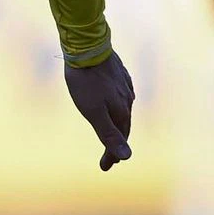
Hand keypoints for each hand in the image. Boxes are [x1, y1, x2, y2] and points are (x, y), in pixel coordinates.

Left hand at [64, 53, 135, 169]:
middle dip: (116, 143)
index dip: (112, 155)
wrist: (87, 46)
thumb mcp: (93, 111)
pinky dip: (117, 108)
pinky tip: (113, 106)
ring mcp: (124, 86)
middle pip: (123, 127)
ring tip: (110, 133)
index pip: (120, 140)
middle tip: (108, 158)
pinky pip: (121, 97)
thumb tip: (126, 157)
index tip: (105, 168)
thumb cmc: (86, 81)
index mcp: (122, 111)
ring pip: (123, 111)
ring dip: (118, 125)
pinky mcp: (119, 75)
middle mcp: (127, 100)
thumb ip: (109, 134)